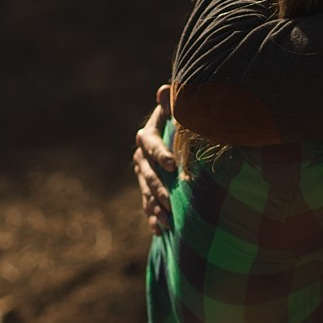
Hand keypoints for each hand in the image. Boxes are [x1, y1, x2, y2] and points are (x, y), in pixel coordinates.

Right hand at [133, 84, 174, 235]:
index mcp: (148, 136)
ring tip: (169, 222)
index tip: (172, 165)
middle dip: (159, 190)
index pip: (151, 145)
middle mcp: (141, 157)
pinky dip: (153, 218)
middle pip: (147, 174)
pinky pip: (147, 206)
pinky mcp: (147, 189)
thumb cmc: (181, 119)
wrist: (175, 132)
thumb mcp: (178, 109)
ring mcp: (143, 174)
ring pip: (146, 193)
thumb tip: (165, 90)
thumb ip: (173, 103)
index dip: (160, 153)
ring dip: (156, 208)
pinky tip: (160, 232)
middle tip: (172, 203)